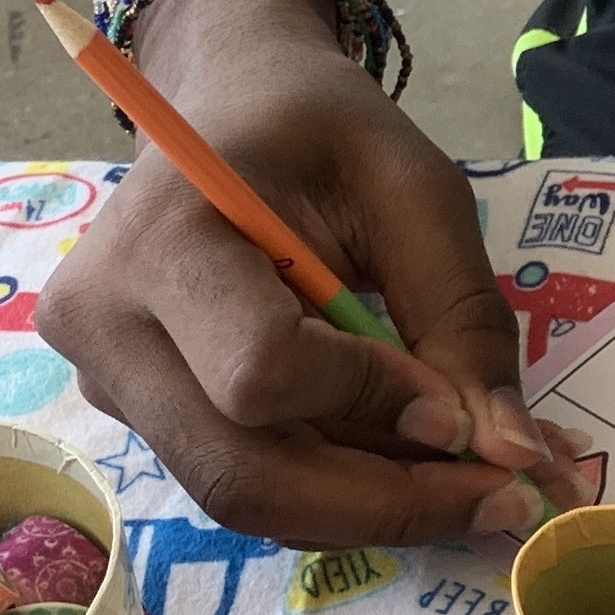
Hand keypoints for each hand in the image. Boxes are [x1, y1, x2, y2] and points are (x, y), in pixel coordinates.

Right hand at [38, 0, 571, 546]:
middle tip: (503, 498)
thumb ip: (461, 317)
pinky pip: (244, 480)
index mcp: (161, 239)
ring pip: (244, 496)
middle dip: (385, 502)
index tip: (465, 411)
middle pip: (242, 473)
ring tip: (473, 483)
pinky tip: (411, 464)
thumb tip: (509, 452)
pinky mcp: (137, 414)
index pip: (258, 371)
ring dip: (370, 508)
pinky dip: (339, 491)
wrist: (227, 106)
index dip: (370, 405)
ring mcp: (109, 381)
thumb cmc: (320, 128)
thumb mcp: (417, 191)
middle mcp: (106, 328)